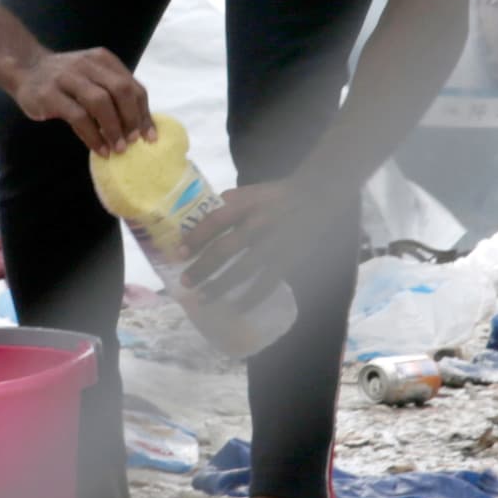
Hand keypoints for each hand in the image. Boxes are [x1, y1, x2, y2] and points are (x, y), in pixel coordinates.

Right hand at [3, 47, 151, 154]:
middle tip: (134, 141)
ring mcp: (67, 78)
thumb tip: (139, 126)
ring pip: (100, 101)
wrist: (25, 68)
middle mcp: (87, 65)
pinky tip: (99, 149)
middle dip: (132, 118)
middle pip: (121, 90)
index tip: (150, 135)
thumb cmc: (64, 79)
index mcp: (102, 60)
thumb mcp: (91, 76)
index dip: (143, 112)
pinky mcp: (50, 94)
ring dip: (114, 128)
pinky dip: (92, 135)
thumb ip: (112, 92)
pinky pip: (78, 116)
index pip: (132, 85)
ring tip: (118, 148)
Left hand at [181, 178, 319, 303]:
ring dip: (221, 286)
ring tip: (203, 299)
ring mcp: (274, 244)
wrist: (319, 197)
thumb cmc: (280, 196)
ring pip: (243, 269)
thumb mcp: (254, 190)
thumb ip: (230, 202)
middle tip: (185, 283)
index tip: (178, 253)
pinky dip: (251, 297)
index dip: (196, 237)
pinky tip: (237, 308)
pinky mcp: (288, 260)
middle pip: (225, 248)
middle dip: (203, 267)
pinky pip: (267, 283)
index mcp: (247, 205)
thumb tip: (202, 213)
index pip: (216, 220)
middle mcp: (258, 224)